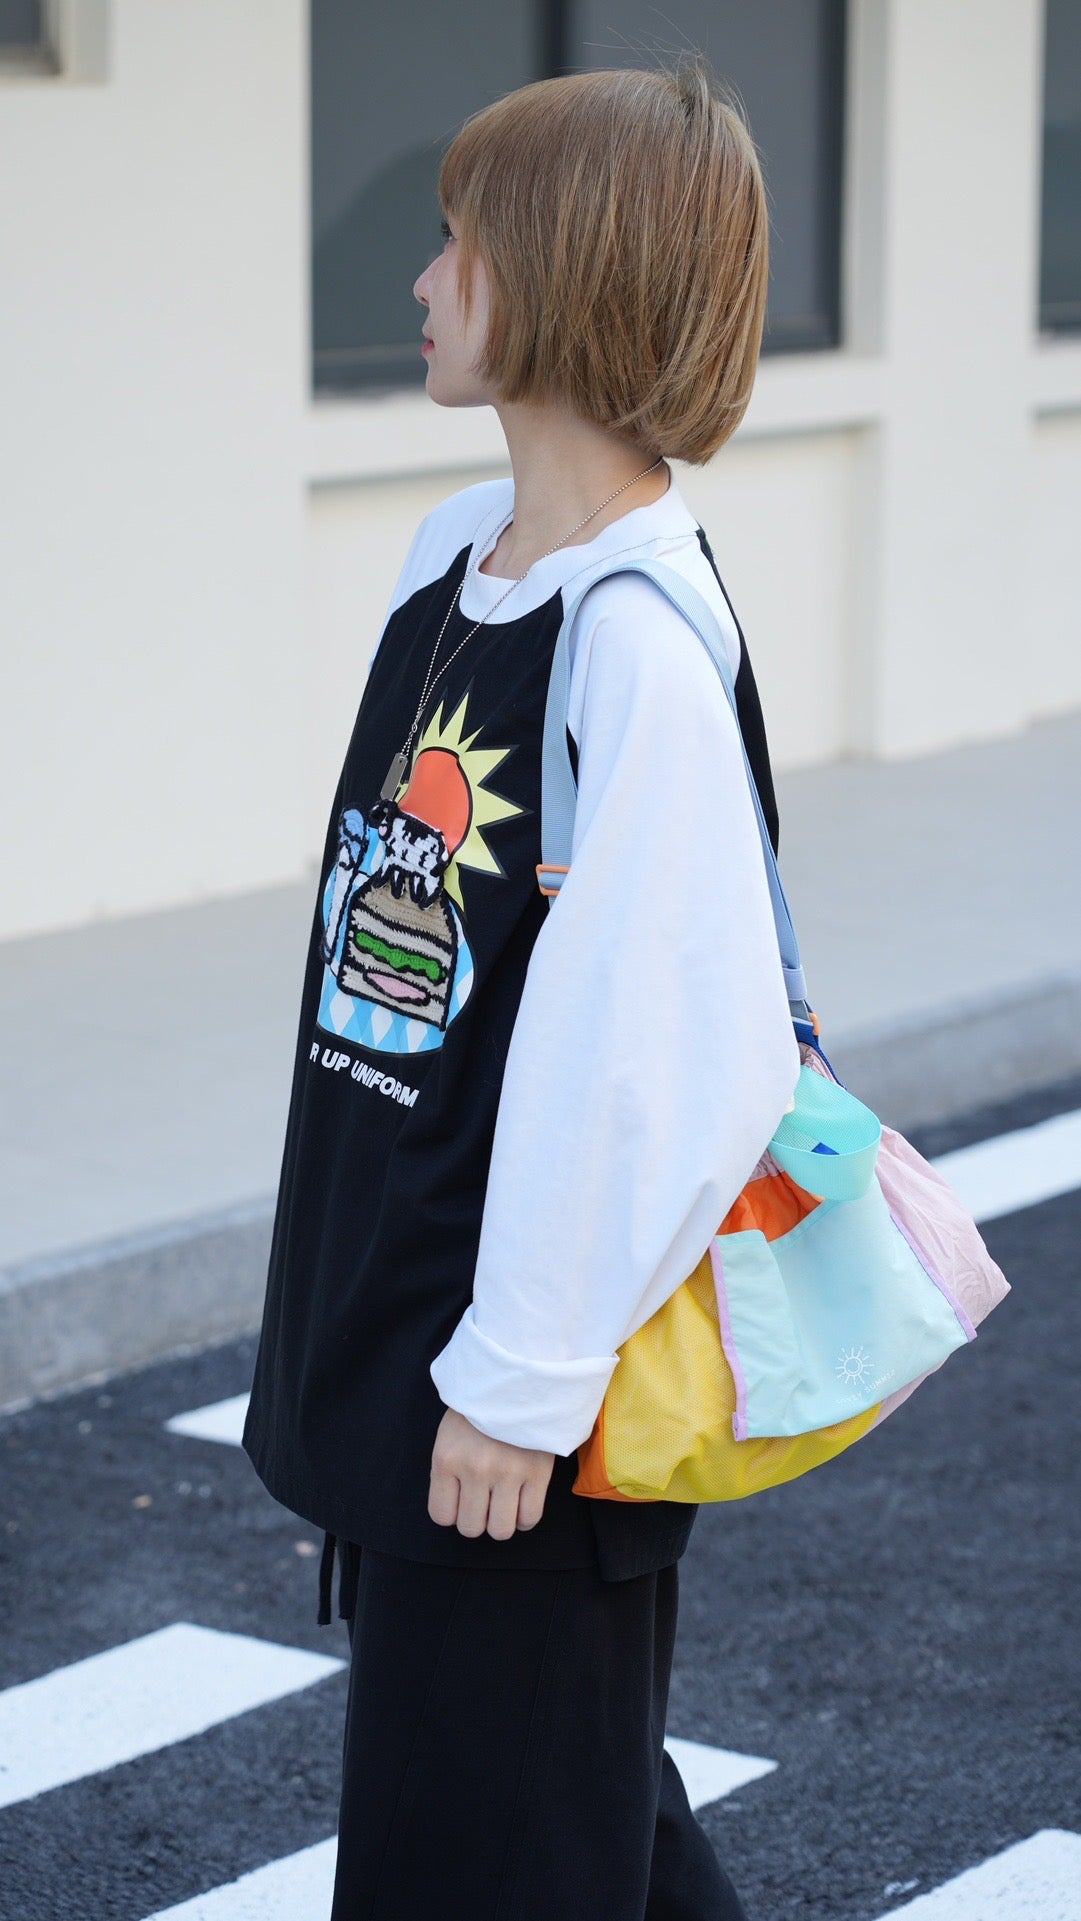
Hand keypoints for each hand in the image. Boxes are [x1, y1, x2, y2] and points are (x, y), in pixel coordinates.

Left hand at [429, 1406, 554, 1539]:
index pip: (442, 1515)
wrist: (516, 1378)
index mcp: (447, 1459)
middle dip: (477, 1519)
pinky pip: (530, 1518)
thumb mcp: (448, 1436)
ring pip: (501, 1530)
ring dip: (501, 1522)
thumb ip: (447, 1473)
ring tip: (503, 1502)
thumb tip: (454, 1512)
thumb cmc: (478, 1410)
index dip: (452, 1513)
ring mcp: (508, 1471)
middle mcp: (475, 1468)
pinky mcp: (537, 1472)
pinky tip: (521, 1501)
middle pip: (472, 1527)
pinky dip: (524, 1518)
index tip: (461, 1500)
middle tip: (483, 1501)